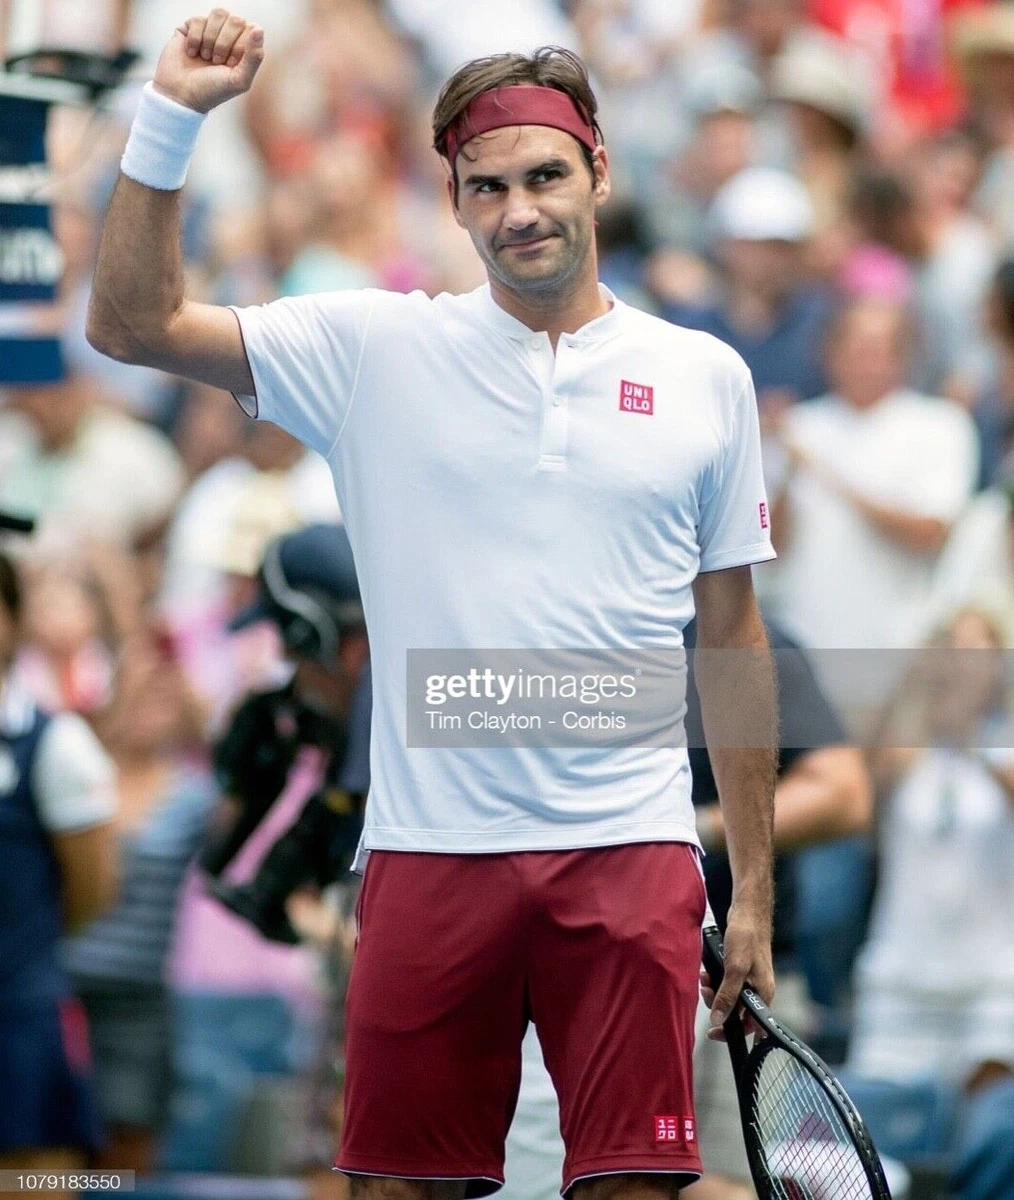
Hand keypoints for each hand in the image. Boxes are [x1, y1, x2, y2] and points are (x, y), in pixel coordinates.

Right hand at [153, 10, 263, 113]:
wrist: (181, 94)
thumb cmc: (212, 91)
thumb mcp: (239, 80)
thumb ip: (254, 57)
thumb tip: (259, 30)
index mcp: (245, 48)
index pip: (251, 29)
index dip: (239, 46)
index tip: (230, 64)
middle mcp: (229, 36)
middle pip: (235, 19)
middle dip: (224, 43)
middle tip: (216, 61)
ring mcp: (210, 30)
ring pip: (218, 14)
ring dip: (210, 39)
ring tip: (205, 57)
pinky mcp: (191, 26)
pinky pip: (198, 19)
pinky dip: (195, 39)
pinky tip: (192, 53)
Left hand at [702, 902, 773, 1040]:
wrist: (748, 911)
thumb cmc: (746, 937)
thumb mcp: (735, 969)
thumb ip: (727, 995)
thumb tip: (718, 1020)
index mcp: (763, 994)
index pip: (751, 1025)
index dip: (732, 1032)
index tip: (713, 1033)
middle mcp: (758, 989)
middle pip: (737, 1011)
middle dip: (717, 1004)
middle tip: (705, 991)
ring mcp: (750, 978)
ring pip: (729, 996)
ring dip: (714, 990)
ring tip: (704, 978)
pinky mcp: (741, 968)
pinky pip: (726, 982)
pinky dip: (715, 979)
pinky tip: (707, 971)